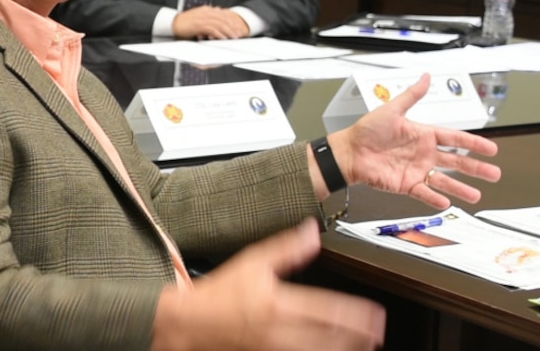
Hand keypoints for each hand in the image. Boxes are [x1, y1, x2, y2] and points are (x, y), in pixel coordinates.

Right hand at [152, 219, 384, 350]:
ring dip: (344, 348)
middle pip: (329, 335)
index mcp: (279, 302)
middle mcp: (280, 328)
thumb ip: (285, 247)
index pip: (328, 309)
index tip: (376, 314)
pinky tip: (330, 350)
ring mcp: (275, 346)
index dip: (356, 313)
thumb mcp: (252, 260)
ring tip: (364, 346)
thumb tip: (311, 231)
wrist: (192, 320)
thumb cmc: (219, 291)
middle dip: (358, 335)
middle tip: (379, 333)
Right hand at [172, 6, 250, 39]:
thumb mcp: (198, 17)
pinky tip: (223, 38)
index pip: (223, 13)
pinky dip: (219, 34)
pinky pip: (212, 29)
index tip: (238, 27)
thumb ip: (207, 15)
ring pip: (219, 23)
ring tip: (234, 37)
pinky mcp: (198, 24)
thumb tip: (217, 12)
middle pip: (223, 18)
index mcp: (206, 10)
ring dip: (228, 31)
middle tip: (240, 33)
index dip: (232, 20)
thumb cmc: (184, 23)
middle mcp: (205, 12)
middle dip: (233, 26)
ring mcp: (202, 18)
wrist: (172, 23)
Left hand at [327, 73, 500, 208]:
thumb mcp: (392, 110)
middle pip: (456, 162)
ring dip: (461, 188)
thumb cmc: (366, 131)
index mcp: (422, 135)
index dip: (473, 143)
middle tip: (494, 174)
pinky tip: (446, 202)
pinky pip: (424, 192)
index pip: (454, 139)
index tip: (491, 149)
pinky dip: (435, 198)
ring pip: (444, 180)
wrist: (348, 152)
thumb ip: (412, 95)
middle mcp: (422, 154)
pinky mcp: (405, 184)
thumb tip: (425, 77)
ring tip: (477, 195)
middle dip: (476, 168)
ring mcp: (415, 170)